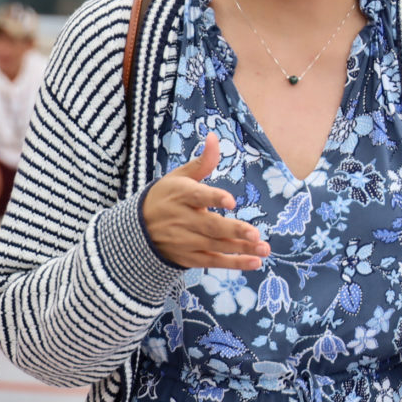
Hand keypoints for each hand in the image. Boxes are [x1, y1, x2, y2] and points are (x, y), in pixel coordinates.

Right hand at [142, 131, 269, 269]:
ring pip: (215, 246)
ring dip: (241, 248)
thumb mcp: (179, 177)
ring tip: (264, 248)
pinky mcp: (189, 258)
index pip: (197, 196)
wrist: (138, 228)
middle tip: (255, 233)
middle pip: (210, 226)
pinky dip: (234, 263)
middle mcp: (182, 219)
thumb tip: (214, 137)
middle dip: (233, 230)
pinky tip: (255, 262)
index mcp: (181, 195)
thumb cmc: (166, 196)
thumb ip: (202, 161)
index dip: (214, 198)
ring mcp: (185, 241)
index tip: (231, 201)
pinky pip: (214, 262)